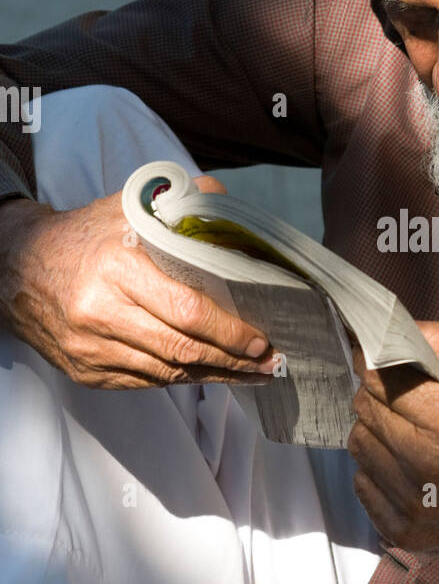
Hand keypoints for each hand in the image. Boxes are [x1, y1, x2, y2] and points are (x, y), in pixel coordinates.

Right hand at [0, 179, 275, 388]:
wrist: (16, 267)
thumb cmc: (83, 236)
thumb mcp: (126, 207)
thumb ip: (181, 201)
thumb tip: (227, 203)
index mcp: (116, 269)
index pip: (185, 310)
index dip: (228, 330)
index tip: (260, 338)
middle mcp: (100, 314)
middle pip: (180, 349)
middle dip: (232, 361)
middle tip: (269, 362)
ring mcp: (91, 349)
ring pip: (166, 373)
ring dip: (214, 375)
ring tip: (250, 372)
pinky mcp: (86, 372)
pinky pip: (145, 382)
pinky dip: (181, 378)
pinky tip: (208, 373)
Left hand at [347, 321, 438, 583]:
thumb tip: (394, 329)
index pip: (377, 378)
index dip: (378, 365)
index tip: (382, 362)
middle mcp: (425, 463)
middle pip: (364, 408)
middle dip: (380, 395)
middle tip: (408, 400)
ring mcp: (410, 502)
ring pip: (359, 444)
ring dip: (378, 432)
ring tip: (413, 435)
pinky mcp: (402, 531)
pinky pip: (363, 483)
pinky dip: (379, 470)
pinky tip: (412, 468)